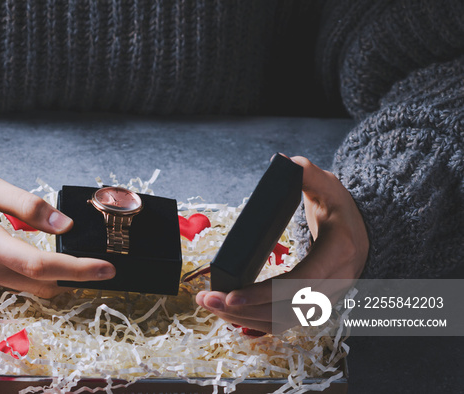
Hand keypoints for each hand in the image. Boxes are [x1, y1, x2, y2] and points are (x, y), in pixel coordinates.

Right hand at [0, 159, 115, 297]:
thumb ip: (26, 205)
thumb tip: (64, 226)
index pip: (40, 266)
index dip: (78, 270)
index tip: (107, 269)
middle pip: (37, 284)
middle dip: (72, 278)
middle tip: (98, 263)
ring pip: (24, 287)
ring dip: (53, 278)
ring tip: (77, 258)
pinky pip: (9, 281)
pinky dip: (32, 274)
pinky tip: (43, 256)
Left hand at [196, 156, 368, 332]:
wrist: (365, 231)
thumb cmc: (341, 208)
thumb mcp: (329, 186)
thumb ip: (308, 173)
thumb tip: (283, 162)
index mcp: (339, 253)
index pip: (300, 283)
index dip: (265, 293)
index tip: (232, 296)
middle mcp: (336, 283)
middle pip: (286, 309)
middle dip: (243, 310)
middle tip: (207, 300)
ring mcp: (327, 299)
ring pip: (283, 322)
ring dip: (244, 320)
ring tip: (211, 306)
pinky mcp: (315, 306)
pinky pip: (284, 322)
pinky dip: (256, 322)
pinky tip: (230, 314)